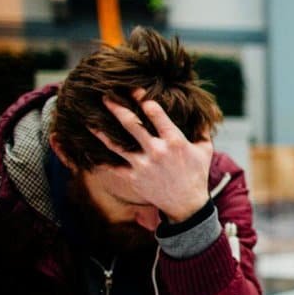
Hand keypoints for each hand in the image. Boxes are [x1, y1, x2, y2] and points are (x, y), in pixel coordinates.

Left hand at [93, 89, 213, 222]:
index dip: (143, 98)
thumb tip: (205, 110)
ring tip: (89, 120)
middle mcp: (157, 151)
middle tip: (105, 95)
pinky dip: (101, 159)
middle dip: (117, 108)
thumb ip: (202, 129)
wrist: (187, 205)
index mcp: (174, 141)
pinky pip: (113, 167)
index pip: (156, 113)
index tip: (133, 89)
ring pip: (116, 144)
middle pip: (131, 124)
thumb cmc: (197, 174)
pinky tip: (88, 151)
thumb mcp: (205, 150)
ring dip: (101, 131)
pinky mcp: (134, 179)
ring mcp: (143, 165)